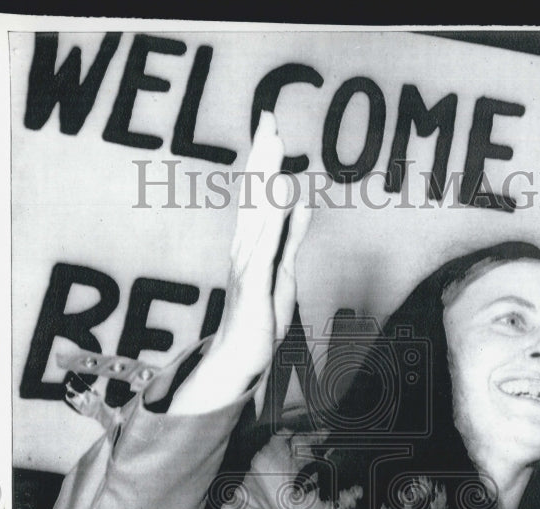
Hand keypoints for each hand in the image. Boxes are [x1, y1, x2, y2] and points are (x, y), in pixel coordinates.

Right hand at [167, 112, 310, 414]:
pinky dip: (271, 221)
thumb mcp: (283, 269)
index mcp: (252, 243)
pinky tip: (279, 197)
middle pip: (254, 193)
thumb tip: (299, 201)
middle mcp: (244, 247)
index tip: (271, 125)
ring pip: (257, 212)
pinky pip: (265, 248)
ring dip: (264, 177)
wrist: (240, 360)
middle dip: (262, 155)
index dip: (265, 159)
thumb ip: (291, 236)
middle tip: (268, 117)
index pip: (259, 193)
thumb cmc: (259, 318)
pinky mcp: (253, 285)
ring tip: (272, 143)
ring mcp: (246, 264)